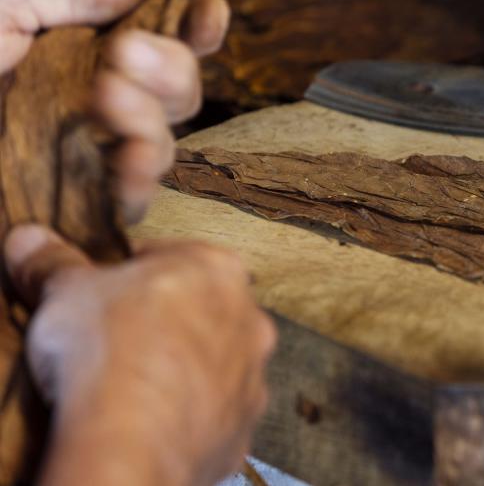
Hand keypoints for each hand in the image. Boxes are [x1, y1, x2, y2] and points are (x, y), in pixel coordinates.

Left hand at [0, 0, 228, 222]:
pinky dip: (137, 185)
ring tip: (108, 102)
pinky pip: (127, 202)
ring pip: (163, 145)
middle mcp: (94, 99)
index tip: (205, 10)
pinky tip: (126, 167)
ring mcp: (82, 152)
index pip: (164, 39)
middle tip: (126, 55)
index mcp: (83, 48)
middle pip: (178, 95)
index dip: (195, 28)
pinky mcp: (65, 200)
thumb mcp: (4, 1)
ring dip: (152, 123)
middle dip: (171, 72)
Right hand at [4, 225, 275, 485]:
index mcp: (216, 268)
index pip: (169, 257)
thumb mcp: (65, 291)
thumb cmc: (109, 349)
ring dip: (181, 369)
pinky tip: (151, 419)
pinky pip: (213, 412)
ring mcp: (252, 375)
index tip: (102, 293)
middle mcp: (250, 317)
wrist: (132, 440)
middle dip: (164, 321)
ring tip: (132, 385)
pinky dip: (188, 414)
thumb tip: (31, 242)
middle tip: (117, 339)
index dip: (128, 274)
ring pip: (214, 363)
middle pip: (201, 309)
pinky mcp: (242, 426)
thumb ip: (54, 263)